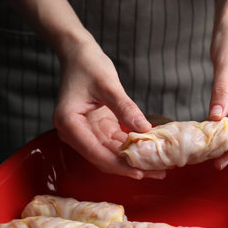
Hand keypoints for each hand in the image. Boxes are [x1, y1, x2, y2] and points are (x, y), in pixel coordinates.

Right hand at [52, 38, 165, 178]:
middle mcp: (74, 132)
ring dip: (133, 160)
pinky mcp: (96, 128)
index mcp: (68, 122)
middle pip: (103, 157)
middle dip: (130, 167)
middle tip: (158, 173)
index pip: (95, 151)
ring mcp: (85, 132)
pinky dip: (131, 147)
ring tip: (158, 166)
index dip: (118, 165)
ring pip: (111, 153)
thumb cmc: (89, 65)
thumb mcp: (108, 85)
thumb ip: (125, 108)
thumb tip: (145, 130)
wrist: (79, 55)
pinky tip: (149, 151)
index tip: (140, 172)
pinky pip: (115, 143)